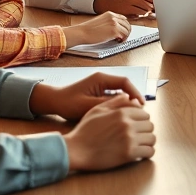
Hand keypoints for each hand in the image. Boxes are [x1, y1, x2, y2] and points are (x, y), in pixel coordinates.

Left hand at [28, 72, 144, 120]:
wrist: (54, 102)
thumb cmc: (68, 103)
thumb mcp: (88, 106)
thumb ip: (108, 104)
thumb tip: (127, 105)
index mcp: (101, 79)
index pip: (125, 82)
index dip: (135, 93)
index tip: (141, 105)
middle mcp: (103, 80)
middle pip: (124, 86)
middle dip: (133, 98)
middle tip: (140, 112)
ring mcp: (100, 86)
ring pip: (119, 93)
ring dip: (126, 103)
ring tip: (132, 115)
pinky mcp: (98, 93)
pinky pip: (113, 97)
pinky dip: (118, 105)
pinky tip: (121, 115)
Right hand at [63, 11, 129, 47]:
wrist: (82, 33)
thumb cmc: (88, 30)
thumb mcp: (100, 21)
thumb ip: (109, 22)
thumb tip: (117, 29)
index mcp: (109, 14)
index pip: (123, 18)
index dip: (124, 26)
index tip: (123, 31)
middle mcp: (113, 17)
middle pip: (127, 24)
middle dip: (126, 31)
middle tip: (122, 38)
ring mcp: (114, 23)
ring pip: (127, 30)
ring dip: (125, 36)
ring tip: (119, 40)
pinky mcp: (114, 31)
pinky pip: (124, 35)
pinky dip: (123, 39)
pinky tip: (118, 41)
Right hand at [63, 94, 155, 170]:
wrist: (76, 150)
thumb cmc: (85, 130)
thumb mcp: (97, 109)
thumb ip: (115, 102)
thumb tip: (129, 97)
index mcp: (121, 112)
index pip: (144, 113)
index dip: (141, 120)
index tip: (137, 126)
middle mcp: (128, 124)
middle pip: (150, 125)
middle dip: (145, 130)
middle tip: (138, 136)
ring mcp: (129, 139)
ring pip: (152, 138)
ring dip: (148, 141)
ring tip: (140, 144)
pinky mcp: (129, 154)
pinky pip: (149, 152)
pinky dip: (147, 153)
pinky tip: (141, 153)